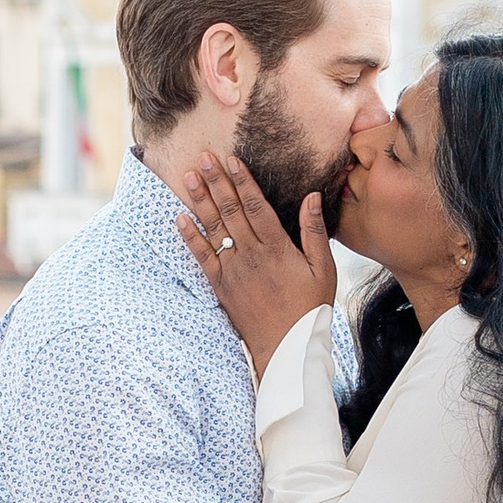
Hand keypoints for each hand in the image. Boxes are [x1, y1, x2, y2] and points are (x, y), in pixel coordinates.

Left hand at [177, 146, 334, 368]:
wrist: (286, 346)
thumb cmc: (309, 307)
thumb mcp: (323, 268)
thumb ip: (314, 230)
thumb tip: (311, 196)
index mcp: (277, 247)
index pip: (256, 205)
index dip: (242, 181)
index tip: (231, 159)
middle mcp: (251, 254)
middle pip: (231, 210)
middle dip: (216, 181)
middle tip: (203, 157)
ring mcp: (233, 269)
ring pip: (214, 228)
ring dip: (200, 201)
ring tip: (188, 176)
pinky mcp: (221, 285)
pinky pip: (202, 256)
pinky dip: (190, 237)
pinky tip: (180, 218)